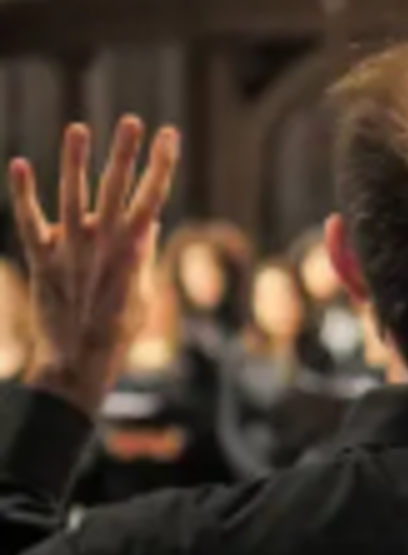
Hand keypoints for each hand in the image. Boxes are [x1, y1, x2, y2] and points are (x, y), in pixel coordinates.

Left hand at [8, 116, 179, 412]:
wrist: (81, 362)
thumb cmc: (119, 330)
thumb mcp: (143, 291)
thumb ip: (143, 253)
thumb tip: (149, 222)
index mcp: (135, 251)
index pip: (152, 198)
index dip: (161, 165)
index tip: (169, 136)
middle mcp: (104, 246)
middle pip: (117, 191)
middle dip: (127, 154)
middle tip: (133, 121)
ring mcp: (72, 251)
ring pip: (74, 198)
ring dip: (77, 163)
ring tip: (80, 129)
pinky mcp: (43, 260)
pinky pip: (30, 222)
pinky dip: (24, 194)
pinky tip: (21, 164)